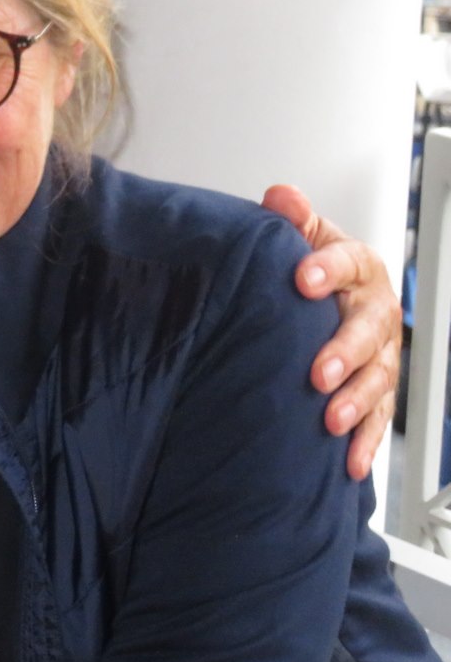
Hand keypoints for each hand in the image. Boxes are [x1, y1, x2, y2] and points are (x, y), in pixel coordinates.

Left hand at [262, 184, 401, 480]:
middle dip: (346, 351)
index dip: (326, 268)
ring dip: (357, 402)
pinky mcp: (376, 389)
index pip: (347, 262)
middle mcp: (377, 310)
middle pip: (370, 330)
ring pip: (378, 379)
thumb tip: (280, 196)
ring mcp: (381, 353)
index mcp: (358, 267)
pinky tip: (351, 464)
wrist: (321, 295)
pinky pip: (376, 418)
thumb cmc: (308, 267)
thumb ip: (292, 219)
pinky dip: (365, 442)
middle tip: (318, 372)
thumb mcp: (301, 237)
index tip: (302, 278)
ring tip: (331, 420)